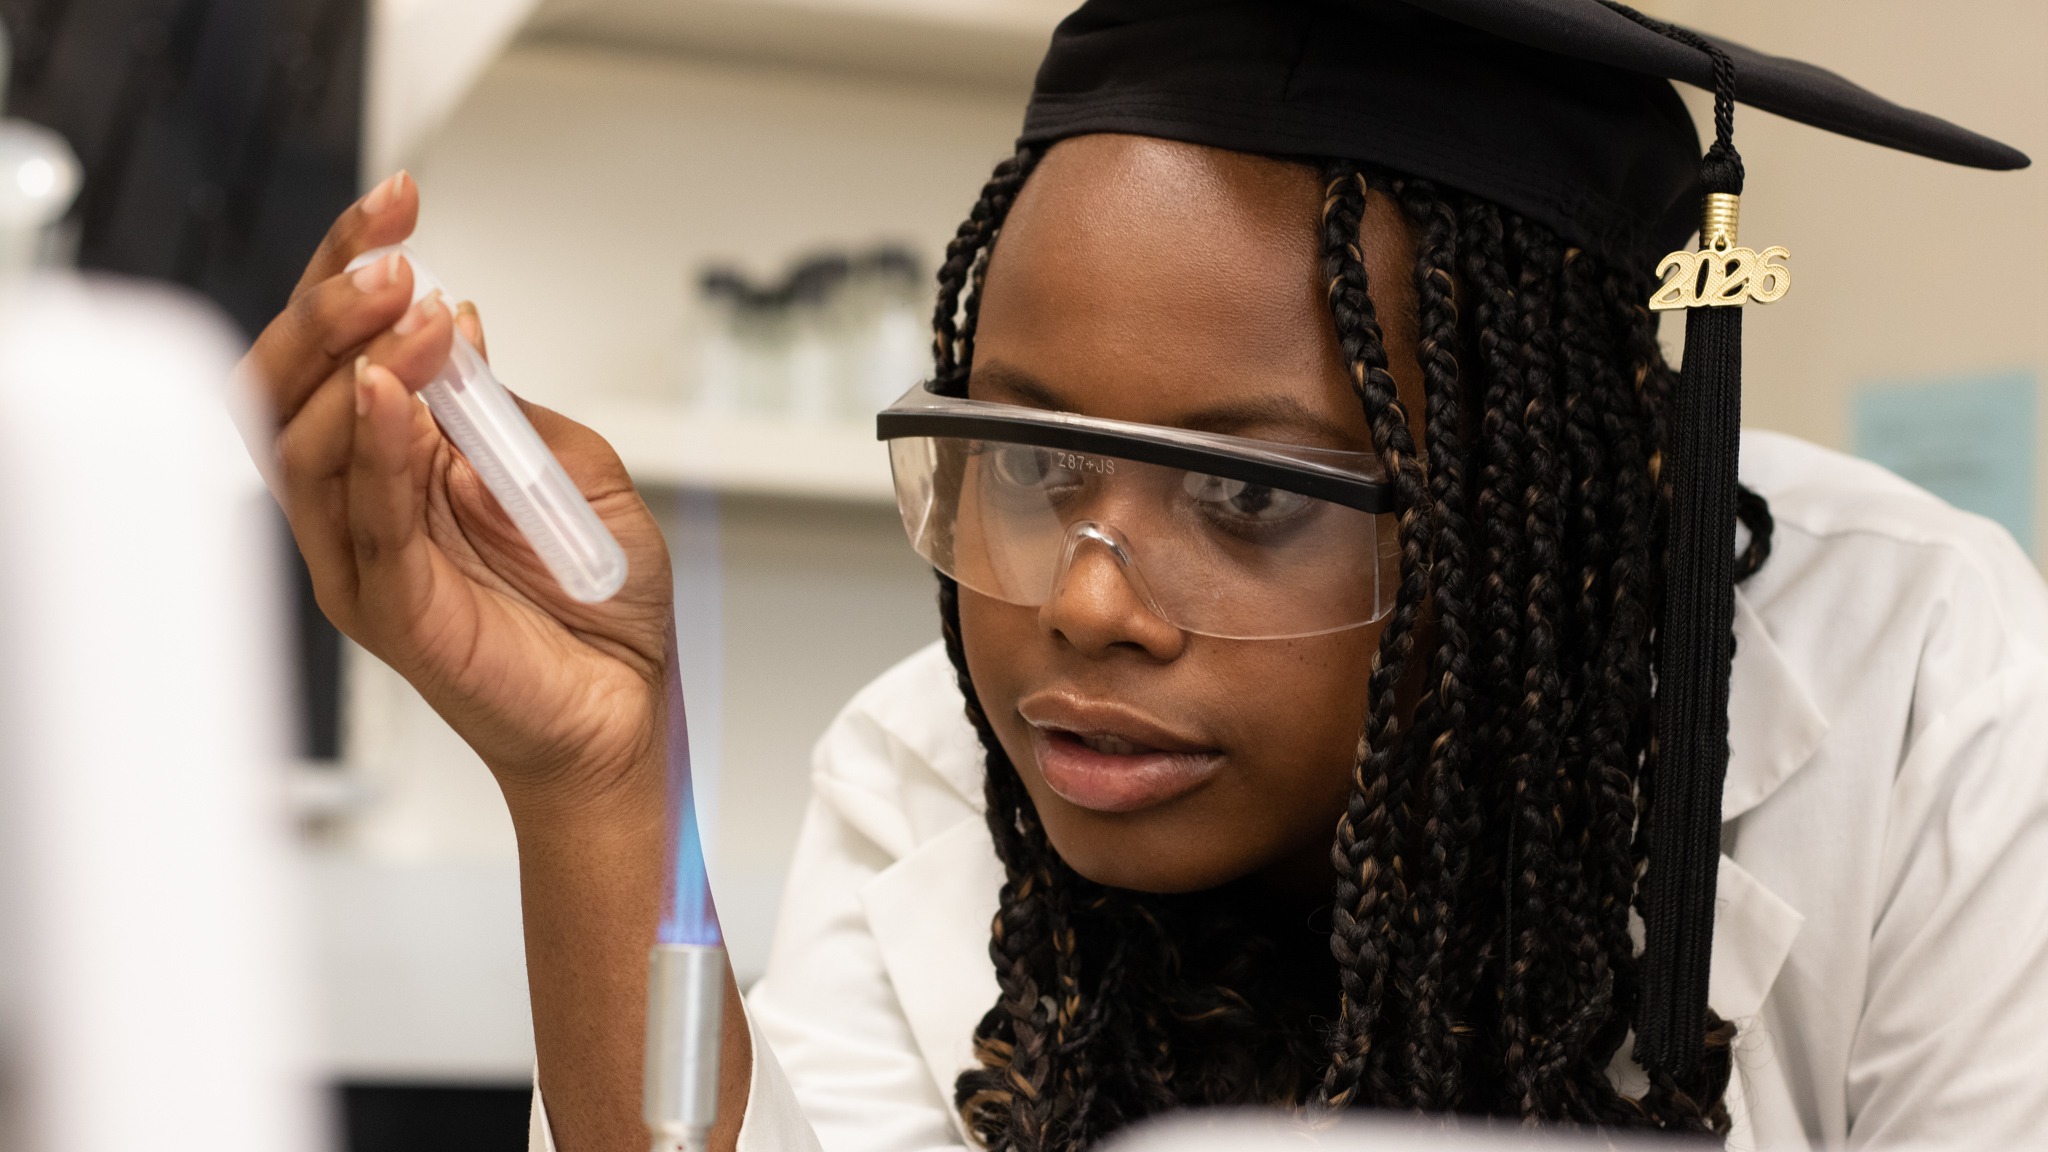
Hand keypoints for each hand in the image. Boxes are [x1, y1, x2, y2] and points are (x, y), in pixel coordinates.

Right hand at [238, 172, 673, 810]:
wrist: (626, 708)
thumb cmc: (598, 603)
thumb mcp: (572, 470)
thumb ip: (507, 408)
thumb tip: (455, 327)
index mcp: (397, 460)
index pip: (339, 348)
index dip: (351, 268)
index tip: (400, 204)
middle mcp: (363, 503)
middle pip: (289, 386)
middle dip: (329, 305)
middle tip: (389, 255)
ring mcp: (366, 557)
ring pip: (303, 445)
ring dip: (350, 362)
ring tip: (406, 309)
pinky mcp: (391, 609)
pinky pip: (364, 519)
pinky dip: (374, 448)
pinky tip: (392, 394)